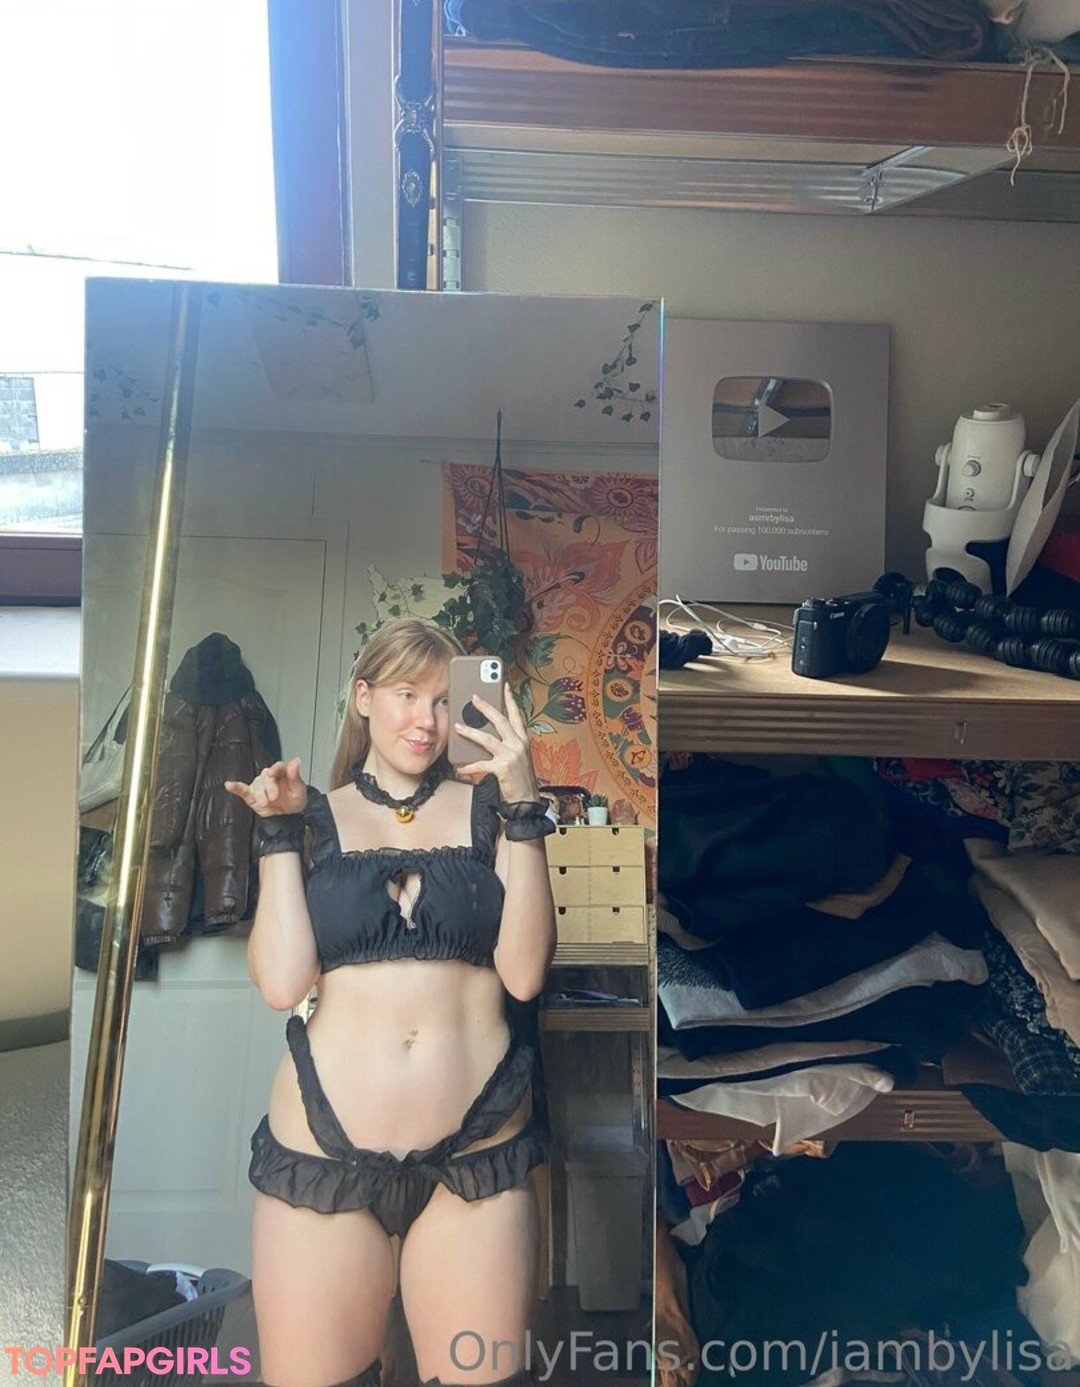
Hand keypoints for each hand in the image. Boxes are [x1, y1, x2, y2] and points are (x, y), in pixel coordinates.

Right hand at [224, 758, 306, 816]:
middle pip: (266, 777)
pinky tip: (229, 785)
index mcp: (282, 772)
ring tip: (264, 803)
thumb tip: (296, 761)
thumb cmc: (294, 801)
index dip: (275, 769)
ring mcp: (259, 786)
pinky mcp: (251, 795)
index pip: (277, 766)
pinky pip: (242, 790)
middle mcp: (269, 777)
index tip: (273, 773)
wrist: (288, 817)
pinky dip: (235, 787)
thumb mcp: (299, 789)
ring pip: (256, 785)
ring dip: (260, 794)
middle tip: (274, 797)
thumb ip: (295, 776)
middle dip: (269, 788)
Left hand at [455, 685, 539, 802]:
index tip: (505, 686)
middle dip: (486, 707)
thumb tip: (486, 733)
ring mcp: (511, 755)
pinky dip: (468, 766)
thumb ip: (506, 743)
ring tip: (458, 727)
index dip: (510, 700)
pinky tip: (459, 767)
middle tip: (474, 697)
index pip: (517, 715)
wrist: (527, 800)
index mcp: (522, 740)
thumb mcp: (517, 756)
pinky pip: (481, 764)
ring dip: (470, 732)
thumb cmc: (520, 778)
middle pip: (500, 720)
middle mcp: (518, 744)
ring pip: (487, 739)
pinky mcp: (502, 768)